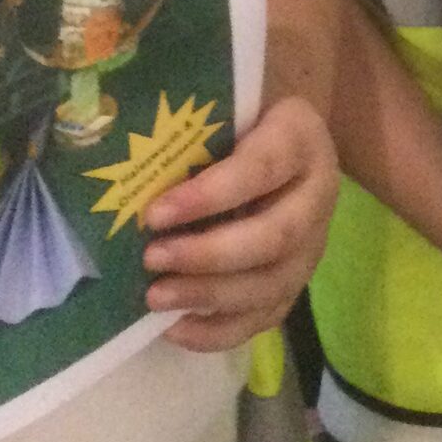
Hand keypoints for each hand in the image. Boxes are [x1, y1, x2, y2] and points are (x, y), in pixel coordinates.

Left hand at [142, 94, 338, 350]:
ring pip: (272, 283)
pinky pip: (265, 317)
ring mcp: (312, 245)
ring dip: (210, 295)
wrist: (274, 144)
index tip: (155, 213)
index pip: (262, 169)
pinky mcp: (296, 283)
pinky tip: (175, 327)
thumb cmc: (235, 123)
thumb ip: (192, 127)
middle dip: (209, 254)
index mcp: (302, 139)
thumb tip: (123, 152)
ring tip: (155, 296)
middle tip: (152, 258)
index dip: (211, 195)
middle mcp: (319, 194)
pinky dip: (218, 332)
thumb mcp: (223, 109)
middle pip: (275, 236)